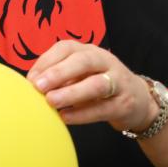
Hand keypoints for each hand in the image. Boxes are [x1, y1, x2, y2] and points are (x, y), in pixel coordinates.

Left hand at [27, 40, 156, 132]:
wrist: (138, 100)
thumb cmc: (97, 83)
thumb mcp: (78, 74)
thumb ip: (57, 76)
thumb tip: (30, 84)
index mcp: (88, 50)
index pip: (65, 48)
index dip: (46, 62)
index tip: (30, 79)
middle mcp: (104, 61)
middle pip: (83, 61)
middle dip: (59, 73)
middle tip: (39, 86)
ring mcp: (118, 81)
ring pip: (96, 85)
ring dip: (71, 93)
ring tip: (51, 102)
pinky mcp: (125, 103)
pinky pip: (103, 108)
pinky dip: (83, 114)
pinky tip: (65, 117)